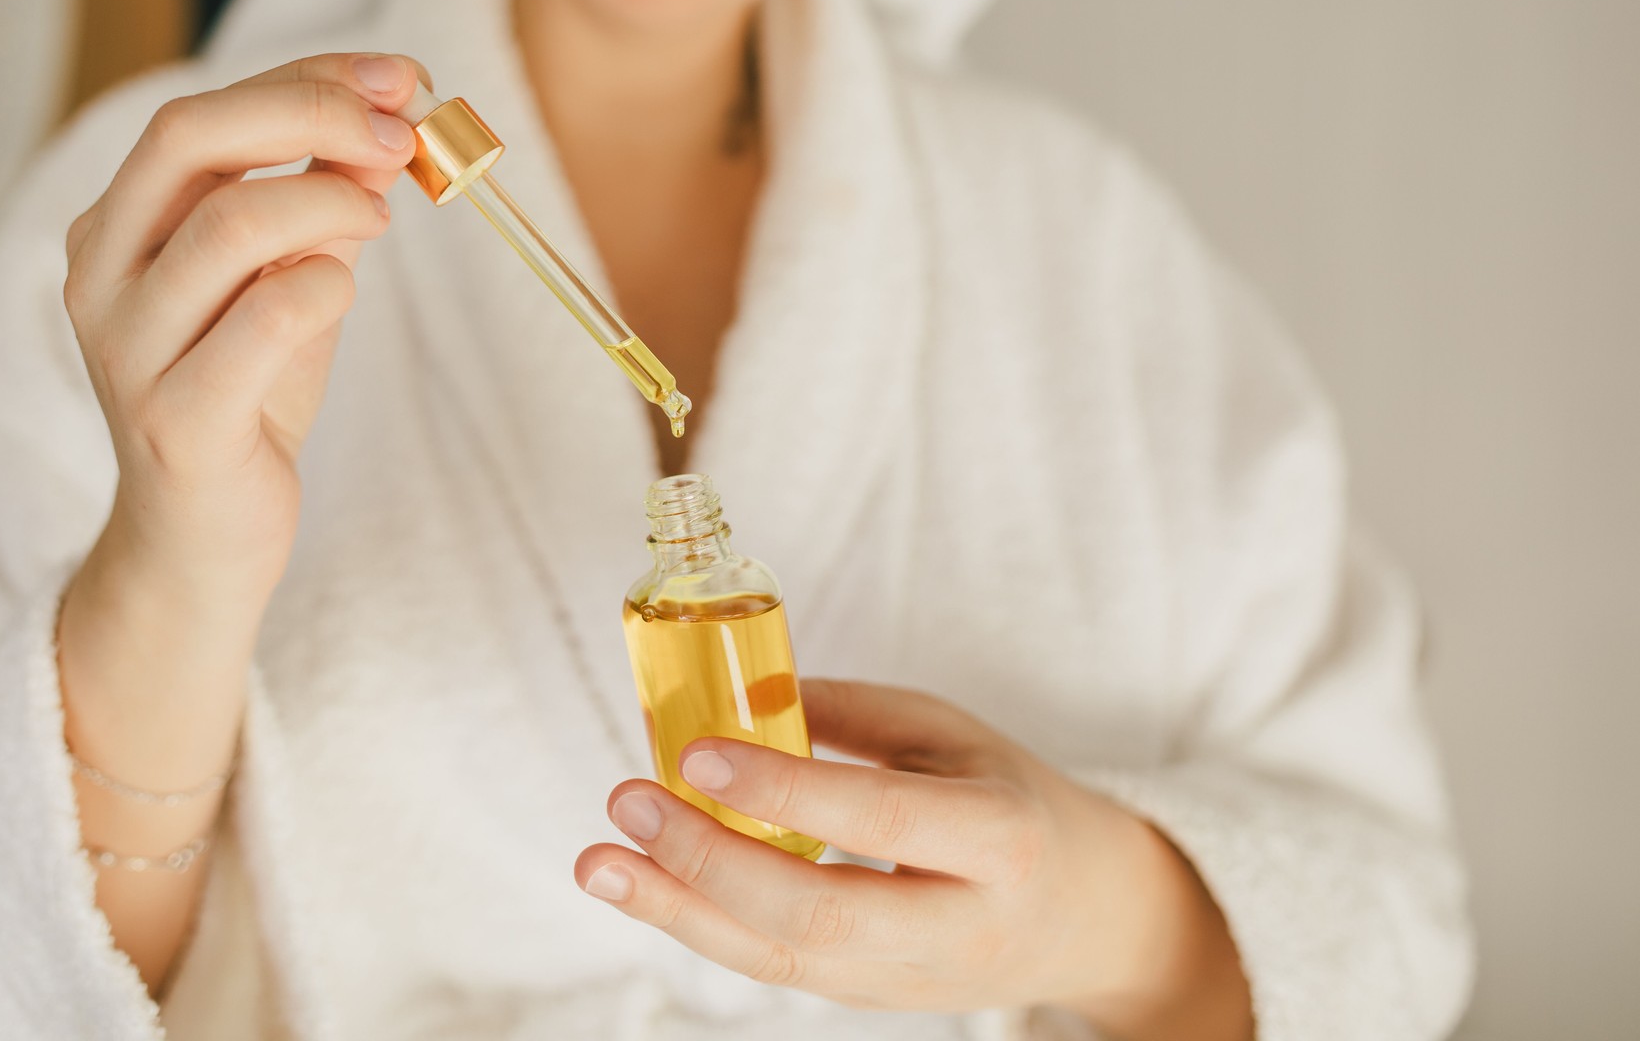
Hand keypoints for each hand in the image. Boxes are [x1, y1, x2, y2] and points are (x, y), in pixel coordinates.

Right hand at [62, 52, 422, 631]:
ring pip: (231, 222)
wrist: (199, 542)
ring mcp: (129, 348)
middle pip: (190, 136)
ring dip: (331, 202)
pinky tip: (343, 292)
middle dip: (312, 112)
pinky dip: (326, 286)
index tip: (399, 76)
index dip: (307, 79)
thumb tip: (388, 119)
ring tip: (381, 222)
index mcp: (116, 227)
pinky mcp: (178, 420)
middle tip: (402, 131)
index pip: (201, 112)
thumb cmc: (244, 397)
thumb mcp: (287, 279)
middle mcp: (101, 275)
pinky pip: (265, 318)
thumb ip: (321, 200)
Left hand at [574, 678, 1252, 1039]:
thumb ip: (848, 713)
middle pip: (820, 914)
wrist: (1092, 917)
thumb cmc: (1012, 799)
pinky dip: (702, 925)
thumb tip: (736, 690)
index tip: (696, 751)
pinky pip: (775, 968)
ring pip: (783, 959)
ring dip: (678, 912)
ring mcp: (912, 979)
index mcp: (999, 836)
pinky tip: (644, 884)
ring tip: (598, 863)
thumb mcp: (951, 734)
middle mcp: (959, 922)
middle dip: (708, 862)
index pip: (880, 815)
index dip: (783, 788)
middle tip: (628, 802)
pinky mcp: (872, 1001)